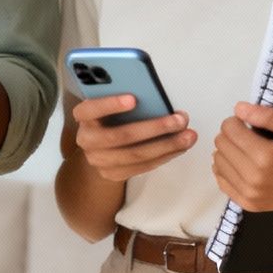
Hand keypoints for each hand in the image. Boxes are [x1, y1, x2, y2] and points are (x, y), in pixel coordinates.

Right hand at [72, 97, 194, 182]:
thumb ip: (124, 97)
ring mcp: (98, 160)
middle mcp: (87, 139)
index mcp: (83, 116)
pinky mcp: (112, 174)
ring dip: (167, 145)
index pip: (91, 109)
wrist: (98, 147)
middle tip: (181, 119)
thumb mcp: (110, 104)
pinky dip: (164, 156)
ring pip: (136, 155)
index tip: (134, 98)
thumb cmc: (110, 116)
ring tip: (188, 135)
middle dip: (155, 128)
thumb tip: (157, 98)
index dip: (110, 104)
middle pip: (121, 136)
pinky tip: (180, 147)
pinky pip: (142, 167)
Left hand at [211, 103, 272, 212]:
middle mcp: (254, 177)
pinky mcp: (248, 204)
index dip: (236, 120)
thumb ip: (269, 116)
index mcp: (266, 156)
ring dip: (228, 150)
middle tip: (249, 134)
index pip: (229, 129)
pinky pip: (221, 181)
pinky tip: (241, 163)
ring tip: (247, 149)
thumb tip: (239, 108)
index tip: (248, 122)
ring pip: (218, 161)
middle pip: (221, 144)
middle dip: (231, 134)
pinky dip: (226, 169)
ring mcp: (250, 194)